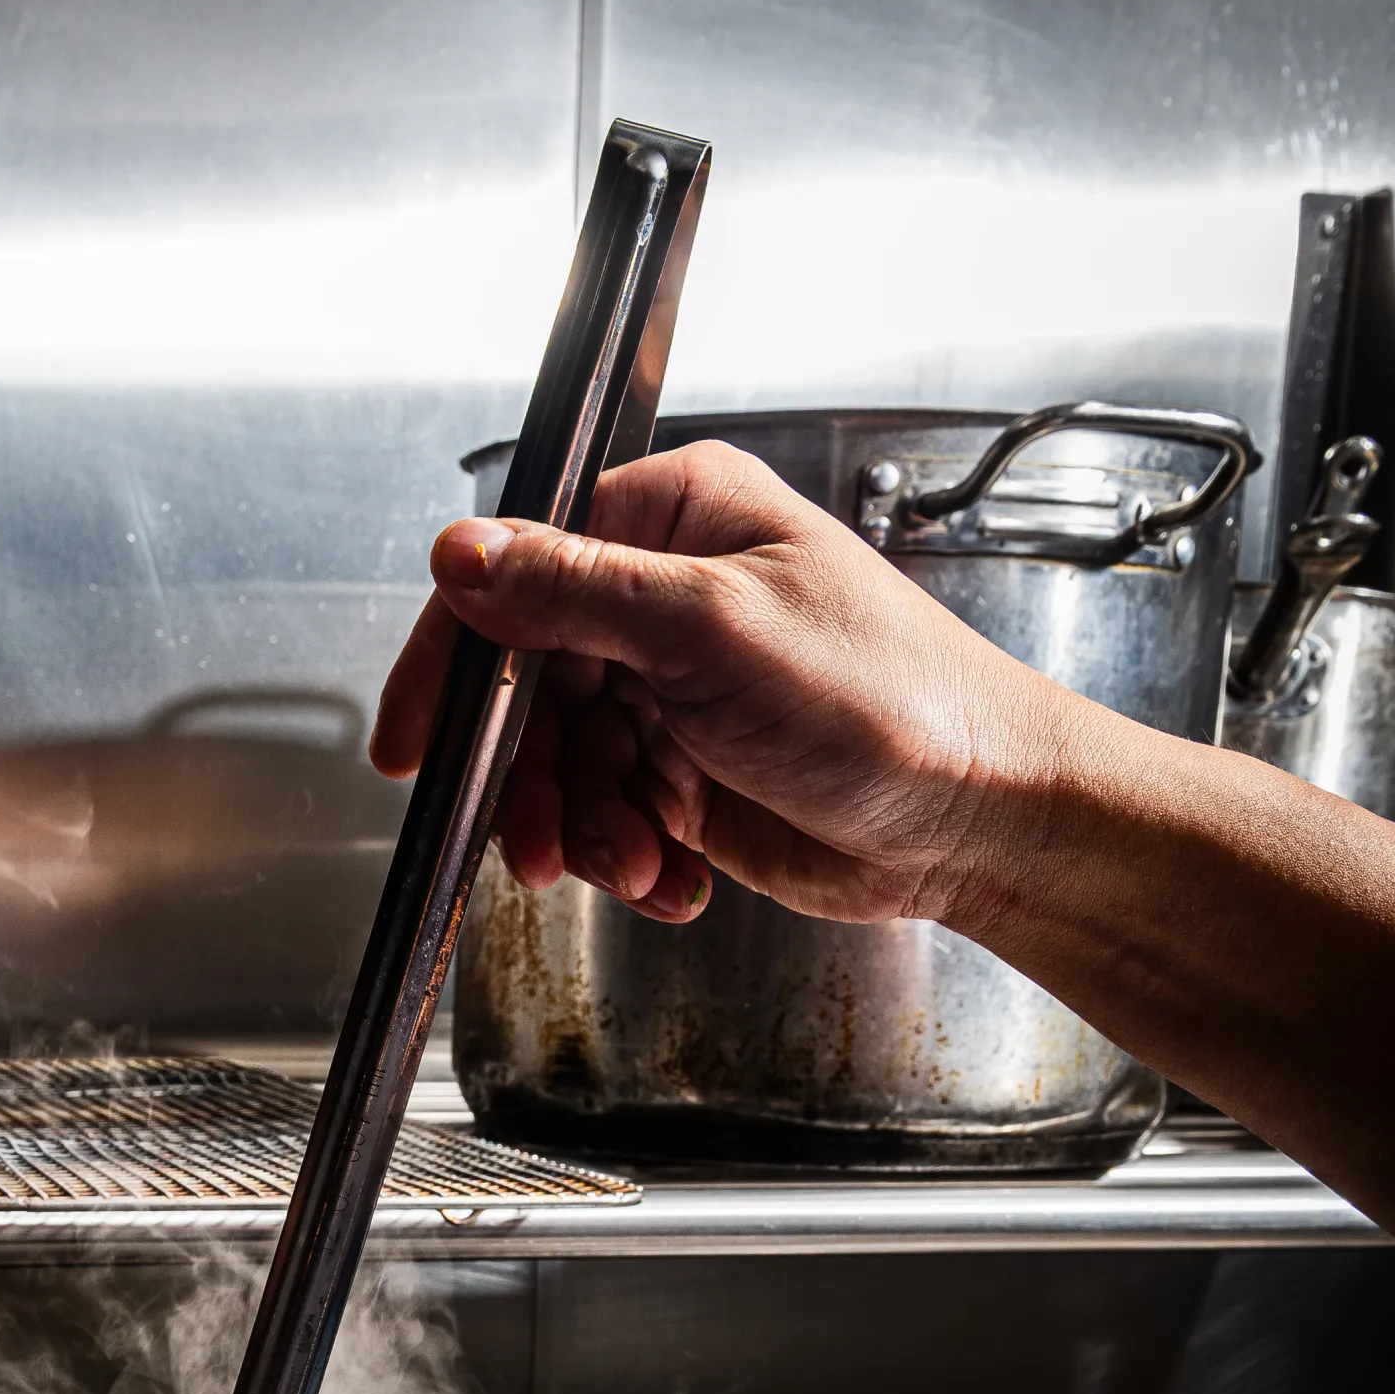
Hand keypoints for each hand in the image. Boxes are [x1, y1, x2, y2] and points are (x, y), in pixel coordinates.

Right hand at [370, 441, 1069, 927]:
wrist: (977, 819)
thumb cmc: (893, 703)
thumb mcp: (716, 631)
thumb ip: (578, 593)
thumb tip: (462, 555)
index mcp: (677, 519)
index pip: (518, 573)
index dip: (458, 665)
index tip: (417, 744)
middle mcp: (669, 598)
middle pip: (530, 689)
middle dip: (536, 781)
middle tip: (543, 843)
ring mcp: (678, 690)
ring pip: (564, 767)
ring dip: (587, 831)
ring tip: (642, 862)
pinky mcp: (692, 773)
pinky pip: (611, 818)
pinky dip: (630, 859)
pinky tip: (677, 874)